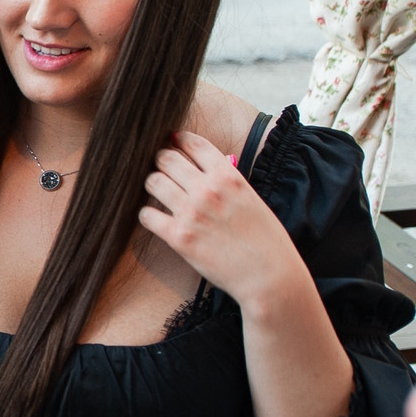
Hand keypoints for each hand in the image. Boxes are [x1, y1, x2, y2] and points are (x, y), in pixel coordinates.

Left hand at [140, 130, 303, 308]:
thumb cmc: (265, 240)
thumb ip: (227, 182)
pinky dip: (147, 215)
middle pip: (166, 158)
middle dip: (161, 161)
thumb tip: (207, 170)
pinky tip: (156, 219)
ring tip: (158, 193)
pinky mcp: (178, 237)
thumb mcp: (251, 199)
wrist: (269, 276)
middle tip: (161, 170)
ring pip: (153, 182)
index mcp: (228, 175)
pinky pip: (147, 215)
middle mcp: (207, 189)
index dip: (178, 140)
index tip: (172, 142)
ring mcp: (191, 212)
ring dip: (152, 185)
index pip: (193, 143)